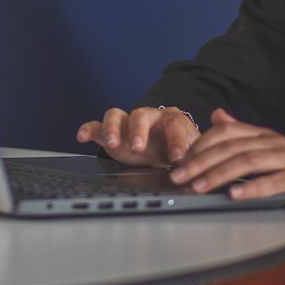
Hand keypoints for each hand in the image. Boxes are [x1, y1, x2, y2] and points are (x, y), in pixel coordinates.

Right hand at [76, 106, 199, 166]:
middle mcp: (148, 116)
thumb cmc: (182, 150)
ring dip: (113, 129)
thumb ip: (197, 158)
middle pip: (140, 115)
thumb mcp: (194, 154)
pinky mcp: (111, 132)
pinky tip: (82, 137)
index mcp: (172, 120)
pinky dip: (88, 130)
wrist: (169, 149)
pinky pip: (97, 126)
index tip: (178, 157)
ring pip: (116, 116)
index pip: (174, 124)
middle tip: (138, 146)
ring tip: (112, 144)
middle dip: (138, 130)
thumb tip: (202, 170)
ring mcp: (127, 123)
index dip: (176, 140)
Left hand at [169, 108, 284, 226]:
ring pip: (248, 162)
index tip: (179, 161)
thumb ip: (242, 135)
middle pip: (230, 148)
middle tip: (179, 177)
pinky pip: (274, 181)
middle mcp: (274, 142)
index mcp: (262, 135)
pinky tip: (235, 195)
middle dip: (200, 162)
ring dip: (220, 175)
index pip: (224, 133)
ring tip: (199, 187)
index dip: (199, 145)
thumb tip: (217, 116)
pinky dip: (252, 188)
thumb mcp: (268, 151)